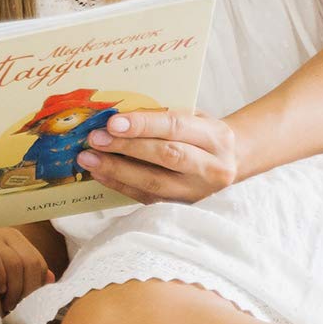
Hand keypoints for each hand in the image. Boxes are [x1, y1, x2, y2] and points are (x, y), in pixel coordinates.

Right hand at [0, 227, 53, 311]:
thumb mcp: (5, 272)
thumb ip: (26, 275)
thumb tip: (51, 278)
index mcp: (13, 238)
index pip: (38, 263)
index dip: (37, 286)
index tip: (28, 304)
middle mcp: (3, 233)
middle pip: (30, 263)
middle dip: (26, 291)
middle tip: (16, 308)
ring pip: (15, 264)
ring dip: (12, 290)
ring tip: (4, 304)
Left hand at [78, 109, 240, 203]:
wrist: (233, 164)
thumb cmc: (204, 134)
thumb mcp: (195, 117)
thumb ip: (165, 116)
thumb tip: (117, 115)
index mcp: (216, 137)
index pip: (176, 127)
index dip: (143, 125)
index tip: (113, 122)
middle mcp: (212, 167)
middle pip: (166, 156)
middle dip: (126, 147)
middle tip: (95, 138)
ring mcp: (198, 192)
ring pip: (154, 182)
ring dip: (117, 169)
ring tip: (88, 158)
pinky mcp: (183, 208)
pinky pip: (147, 198)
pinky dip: (120, 185)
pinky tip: (100, 173)